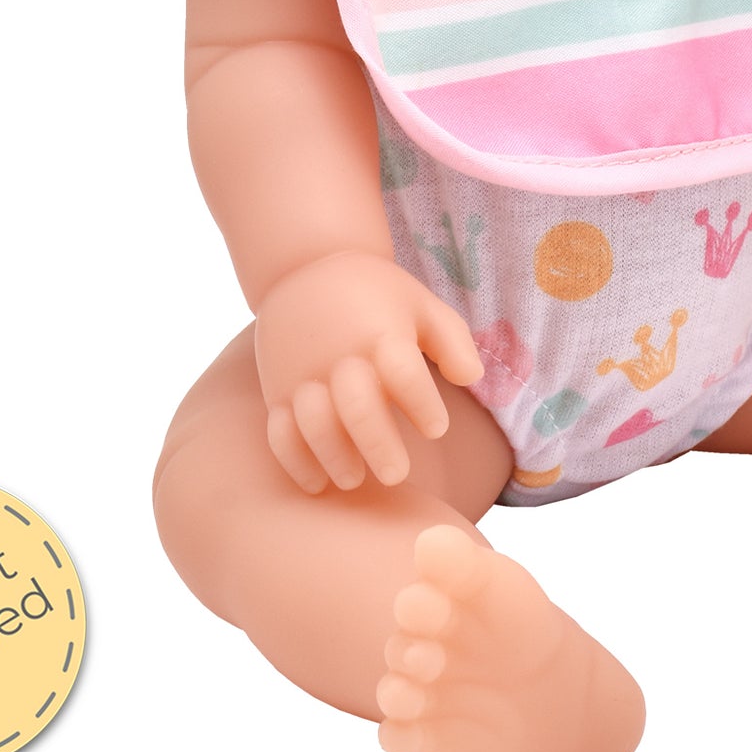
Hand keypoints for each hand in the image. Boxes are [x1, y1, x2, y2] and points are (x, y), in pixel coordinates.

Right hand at [253, 249, 484, 491]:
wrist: (306, 268)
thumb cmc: (377, 296)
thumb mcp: (422, 304)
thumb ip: (452, 341)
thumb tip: (472, 378)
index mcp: (382, 333)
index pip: (404, 374)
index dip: (422, 405)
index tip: (435, 429)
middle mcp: (341, 356)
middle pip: (357, 406)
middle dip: (377, 444)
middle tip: (396, 475)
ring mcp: (304, 375)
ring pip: (314, 423)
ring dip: (333, 457)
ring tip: (354, 480)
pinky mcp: (278, 390)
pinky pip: (279, 431)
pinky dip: (294, 461)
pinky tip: (317, 483)